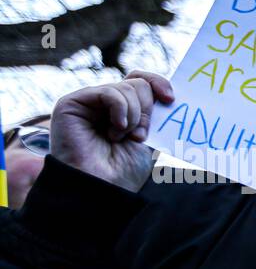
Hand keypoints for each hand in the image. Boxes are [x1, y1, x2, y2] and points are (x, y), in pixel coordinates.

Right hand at [49, 70, 173, 192]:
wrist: (103, 187)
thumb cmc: (125, 169)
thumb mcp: (149, 137)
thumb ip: (154, 113)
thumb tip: (169, 93)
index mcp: (123, 110)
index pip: (142, 81)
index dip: (158, 83)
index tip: (171, 100)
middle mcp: (104, 103)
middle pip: (137, 83)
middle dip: (147, 110)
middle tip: (139, 135)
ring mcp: (88, 102)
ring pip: (127, 87)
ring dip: (134, 116)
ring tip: (122, 138)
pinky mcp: (72, 103)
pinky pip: (109, 92)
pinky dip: (120, 111)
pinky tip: (115, 130)